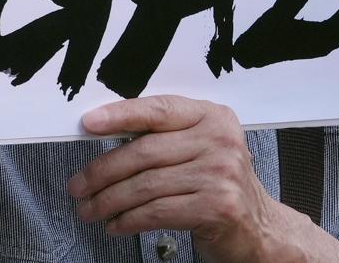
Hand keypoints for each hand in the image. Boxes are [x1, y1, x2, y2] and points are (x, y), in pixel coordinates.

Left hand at [72, 96, 310, 262]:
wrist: (260, 230)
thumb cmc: (220, 188)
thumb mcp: (201, 151)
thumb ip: (165, 139)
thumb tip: (107, 136)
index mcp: (213, 116)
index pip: (159, 110)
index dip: (120, 115)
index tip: (89, 123)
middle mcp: (219, 140)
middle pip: (145, 151)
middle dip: (103, 171)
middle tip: (78, 186)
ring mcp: (220, 173)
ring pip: (146, 185)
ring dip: (109, 201)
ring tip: (90, 210)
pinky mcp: (216, 206)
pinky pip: (157, 212)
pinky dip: (128, 221)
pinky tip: (116, 225)